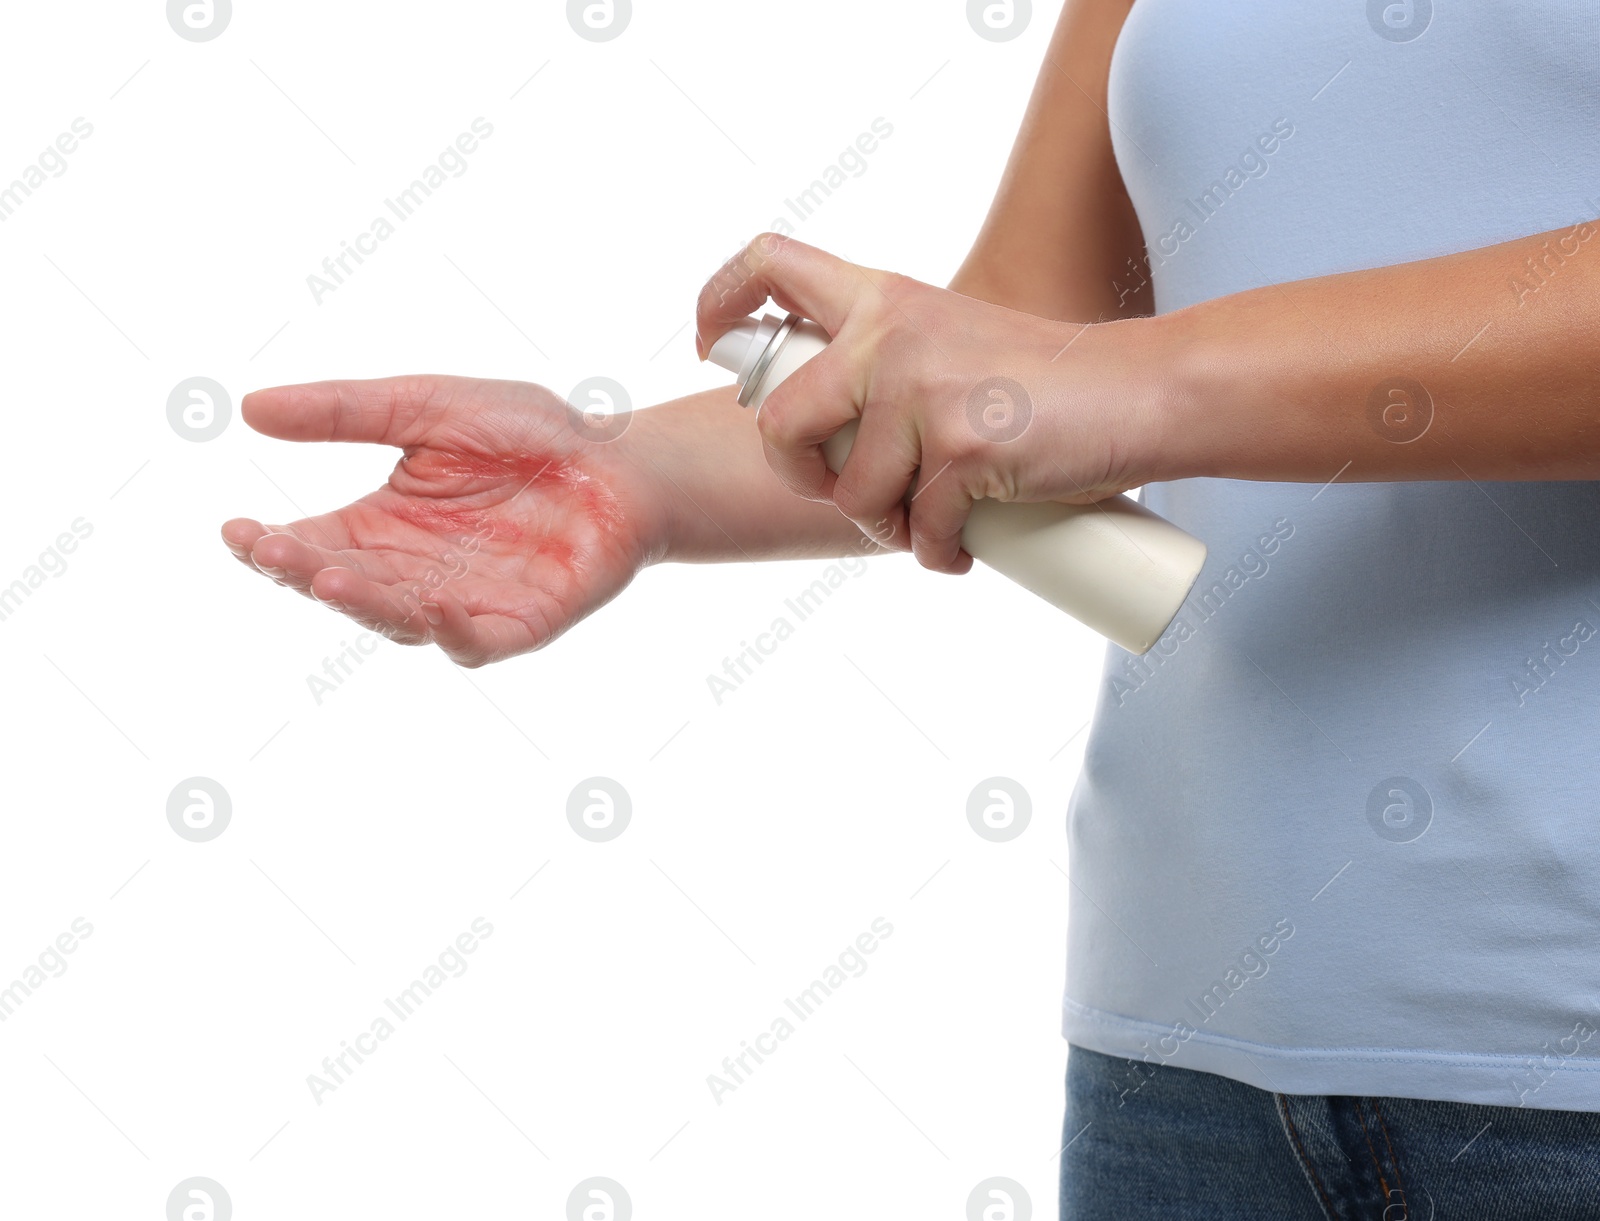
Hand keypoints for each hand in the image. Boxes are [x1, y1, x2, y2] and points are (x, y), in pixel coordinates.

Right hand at [222, 376, 664, 666]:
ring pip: (402, 620)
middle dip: (305, 572)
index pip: (314, 544)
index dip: (272, 545)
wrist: (622, 458)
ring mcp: (468, 603)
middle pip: (347, 586)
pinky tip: (434, 610)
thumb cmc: (529, 432)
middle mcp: (417, 573)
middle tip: (268, 551)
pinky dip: (457, 632)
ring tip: (326, 577)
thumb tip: (248, 408)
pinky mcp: (524, 622)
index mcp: (385, 526)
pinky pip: (481, 641)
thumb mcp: (427, 406)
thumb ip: (347, 411)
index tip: (235, 530)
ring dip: (365, 604)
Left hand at [695, 234, 1178, 573]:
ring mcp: (923, 390)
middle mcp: (891, 333)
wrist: (1144, 392)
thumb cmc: (1051, 382)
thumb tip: (836, 442)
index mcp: (884, 298)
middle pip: (778, 421)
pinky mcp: (960, 448)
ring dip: (886, 530)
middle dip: (799, 478)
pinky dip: (939, 556)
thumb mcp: (953, 343)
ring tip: (932, 527)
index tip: (709, 344)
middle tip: (845, 495)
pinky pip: (919, 530)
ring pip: (852, 493)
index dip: (720, 299)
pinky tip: (961, 551)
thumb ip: (893, 366)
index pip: (770, 263)